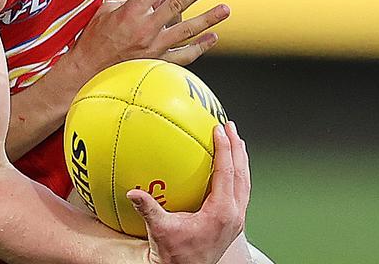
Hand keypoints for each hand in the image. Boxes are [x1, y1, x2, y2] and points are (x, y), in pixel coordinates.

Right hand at [74, 0, 227, 70]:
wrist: (88, 72)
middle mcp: (144, 28)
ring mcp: (153, 47)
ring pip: (186, 31)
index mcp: (130, 12)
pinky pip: (184, 56)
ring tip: (225, 9)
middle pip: (176, 5)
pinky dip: (200, 47)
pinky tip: (212, 37)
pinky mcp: (157, 63)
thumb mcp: (103, 9)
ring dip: (208, 19)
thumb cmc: (93, 39)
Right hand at [131, 122, 249, 263]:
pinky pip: (241, 192)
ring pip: (245, 183)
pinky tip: (228, 169)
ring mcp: (236, 220)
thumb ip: (148, 209)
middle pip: (242, 174)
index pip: (226, 173)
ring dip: (241, 160)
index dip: (224, 148)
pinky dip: (237, 176)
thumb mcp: (160, 230)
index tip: (220, 130)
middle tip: (231, 127)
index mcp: (221, 212)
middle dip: (237, 147)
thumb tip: (133, 192)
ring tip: (235, 142)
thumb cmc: (176, 256)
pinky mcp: (233, 223)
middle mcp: (234, 215)